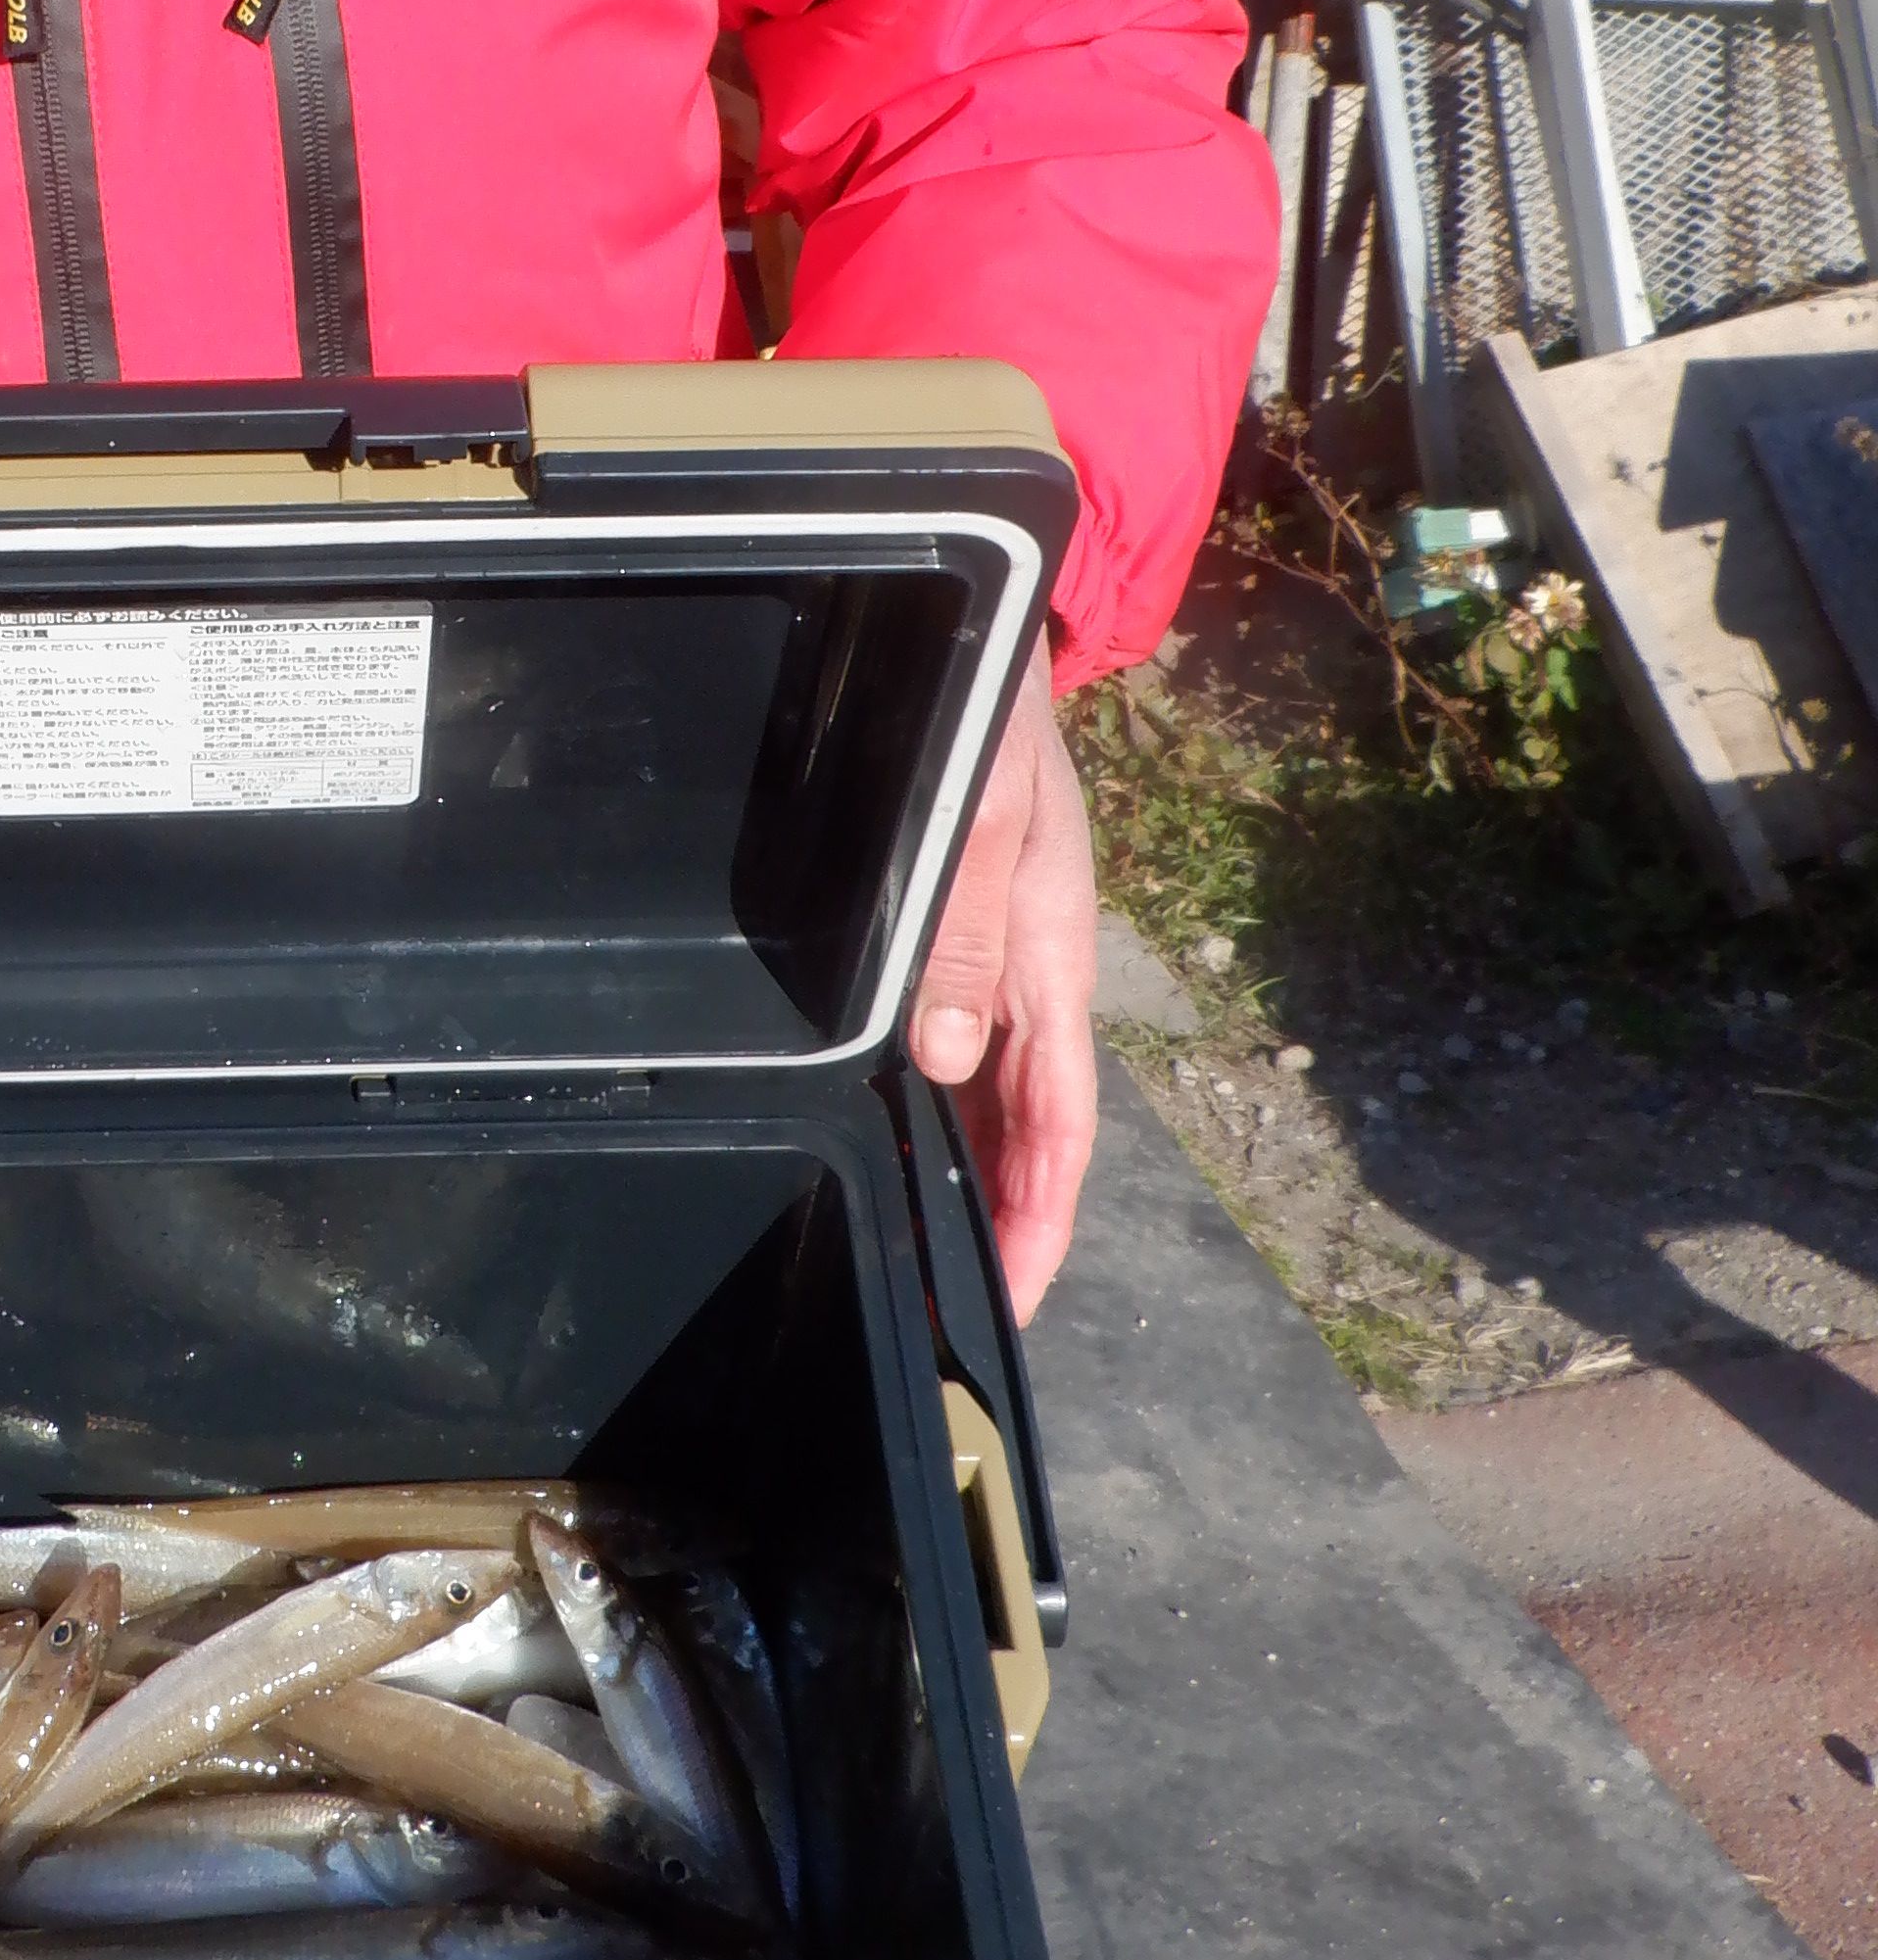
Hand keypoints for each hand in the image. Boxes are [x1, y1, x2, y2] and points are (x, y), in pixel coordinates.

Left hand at [908, 659, 1099, 1320]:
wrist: (991, 647)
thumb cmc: (995, 725)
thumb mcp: (984, 820)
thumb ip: (962, 935)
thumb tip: (948, 1058)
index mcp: (1052, 963)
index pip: (1059, 1127)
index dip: (1036, 1221)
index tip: (1007, 1301)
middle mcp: (1030, 979)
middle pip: (1025, 1133)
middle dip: (1000, 1227)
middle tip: (946, 1312)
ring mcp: (998, 962)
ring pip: (989, 1099)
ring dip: (964, 1177)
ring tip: (920, 1256)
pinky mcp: (965, 938)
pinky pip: (958, 1046)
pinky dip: (938, 1109)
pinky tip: (900, 1142)